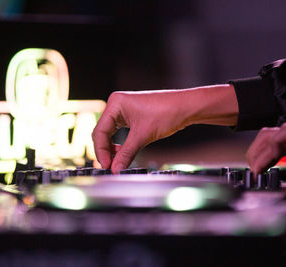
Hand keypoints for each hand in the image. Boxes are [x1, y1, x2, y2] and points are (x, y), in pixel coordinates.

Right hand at [92, 85, 237, 172]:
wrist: (186, 107)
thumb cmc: (167, 113)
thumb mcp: (143, 136)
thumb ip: (126, 154)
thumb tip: (115, 169)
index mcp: (116, 103)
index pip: (100, 131)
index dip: (101, 151)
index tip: (106, 166)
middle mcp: (117, 104)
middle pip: (102, 132)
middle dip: (105, 151)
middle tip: (109, 167)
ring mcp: (124, 109)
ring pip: (110, 133)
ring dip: (112, 149)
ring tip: (116, 163)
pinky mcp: (131, 115)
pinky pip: (119, 132)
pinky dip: (119, 144)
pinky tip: (122, 154)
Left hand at [246, 114, 285, 174]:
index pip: (275, 145)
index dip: (262, 157)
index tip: (257, 172)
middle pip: (266, 137)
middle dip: (254, 153)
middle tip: (253, 171)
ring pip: (270, 135)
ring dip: (258, 151)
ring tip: (256, 169)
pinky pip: (284, 135)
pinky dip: (272, 148)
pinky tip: (269, 161)